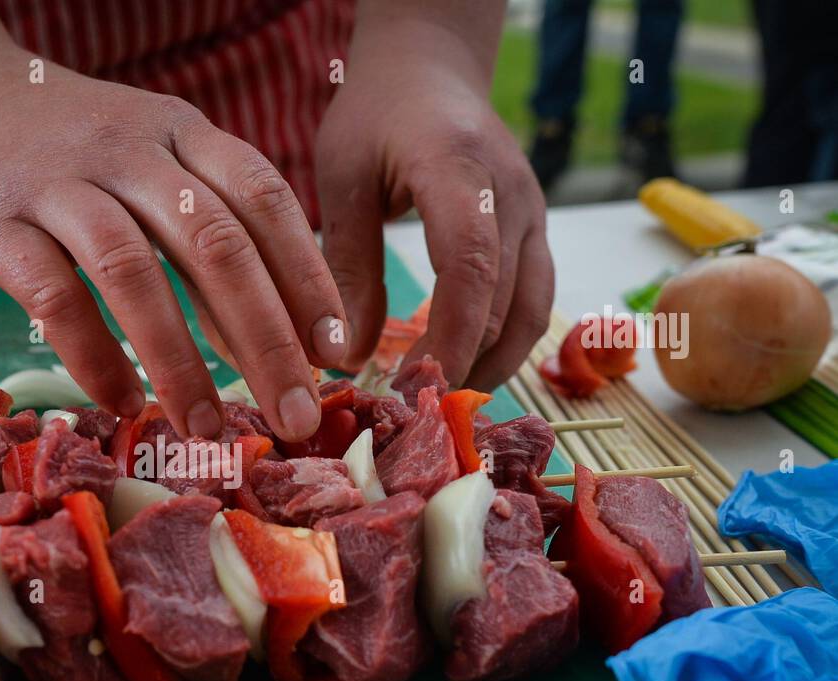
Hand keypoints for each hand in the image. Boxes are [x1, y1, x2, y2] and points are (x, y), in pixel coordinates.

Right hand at [0, 46, 346, 441]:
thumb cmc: (72, 149)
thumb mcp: (154, 164)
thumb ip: (209, 238)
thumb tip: (271, 343)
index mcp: (182, 134)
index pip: (265, 202)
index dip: (309, 278)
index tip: (337, 350)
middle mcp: (130, 150)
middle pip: (215, 245)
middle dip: (267, 340)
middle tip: (296, 415)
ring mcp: (59, 181)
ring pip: (133, 272)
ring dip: (180, 362)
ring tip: (208, 428)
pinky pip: (52, 295)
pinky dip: (93, 356)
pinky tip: (122, 402)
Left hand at [315, 18, 552, 390]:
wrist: (432, 68)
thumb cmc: (377, 117)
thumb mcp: (342, 179)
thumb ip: (346, 266)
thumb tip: (346, 358)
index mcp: (460, 169)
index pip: (470, 266)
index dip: (450, 336)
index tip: (416, 389)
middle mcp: (513, 194)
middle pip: (504, 301)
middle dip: (463, 364)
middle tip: (412, 416)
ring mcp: (533, 213)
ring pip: (531, 312)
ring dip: (490, 365)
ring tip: (438, 406)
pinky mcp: (534, 232)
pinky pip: (533, 302)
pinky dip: (502, 344)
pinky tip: (461, 372)